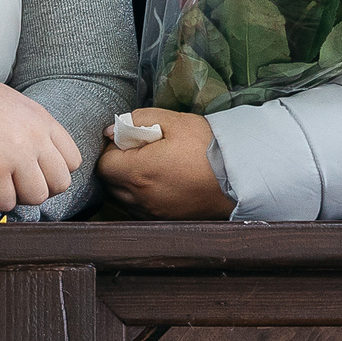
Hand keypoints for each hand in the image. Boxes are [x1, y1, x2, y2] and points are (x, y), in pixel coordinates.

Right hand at [0, 56, 79, 212]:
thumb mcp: (7, 103)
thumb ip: (29, 128)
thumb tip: (39, 162)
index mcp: (40, 117)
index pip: (72, 160)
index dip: (52, 172)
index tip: (30, 172)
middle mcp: (34, 134)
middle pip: (60, 184)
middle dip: (36, 189)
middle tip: (12, 182)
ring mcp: (15, 152)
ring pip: (36, 197)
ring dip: (15, 196)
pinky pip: (6, 203)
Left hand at [99, 109, 234, 219]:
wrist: (238, 176)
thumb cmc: (206, 146)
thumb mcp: (173, 121)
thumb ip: (136, 120)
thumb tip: (110, 130)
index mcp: (139, 172)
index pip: (103, 165)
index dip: (111, 150)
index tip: (128, 142)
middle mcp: (141, 198)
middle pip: (109, 183)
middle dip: (117, 166)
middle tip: (139, 152)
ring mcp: (152, 213)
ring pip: (122, 199)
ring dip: (127, 183)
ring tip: (151, 167)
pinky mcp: (164, 220)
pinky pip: (139, 209)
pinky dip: (140, 197)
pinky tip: (160, 182)